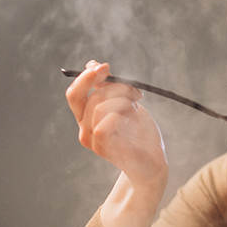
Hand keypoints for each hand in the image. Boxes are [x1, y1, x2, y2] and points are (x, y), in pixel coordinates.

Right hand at [65, 61, 167, 189]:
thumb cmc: (139, 134)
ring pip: (98, 107)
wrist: (153, 163)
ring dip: (122, 99)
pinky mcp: (106, 150)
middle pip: (83, 97)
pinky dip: (119, 115)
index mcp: (87, 118)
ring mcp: (94, 142)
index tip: (105, 67)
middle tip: (134, 89)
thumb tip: (92, 64)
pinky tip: (133, 118)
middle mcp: (85, 130)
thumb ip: (109, 88)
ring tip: (137, 106)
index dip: (86, 77)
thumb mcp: (126, 104)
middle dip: (111, 85)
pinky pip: (104, 125)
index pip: (74, 94)